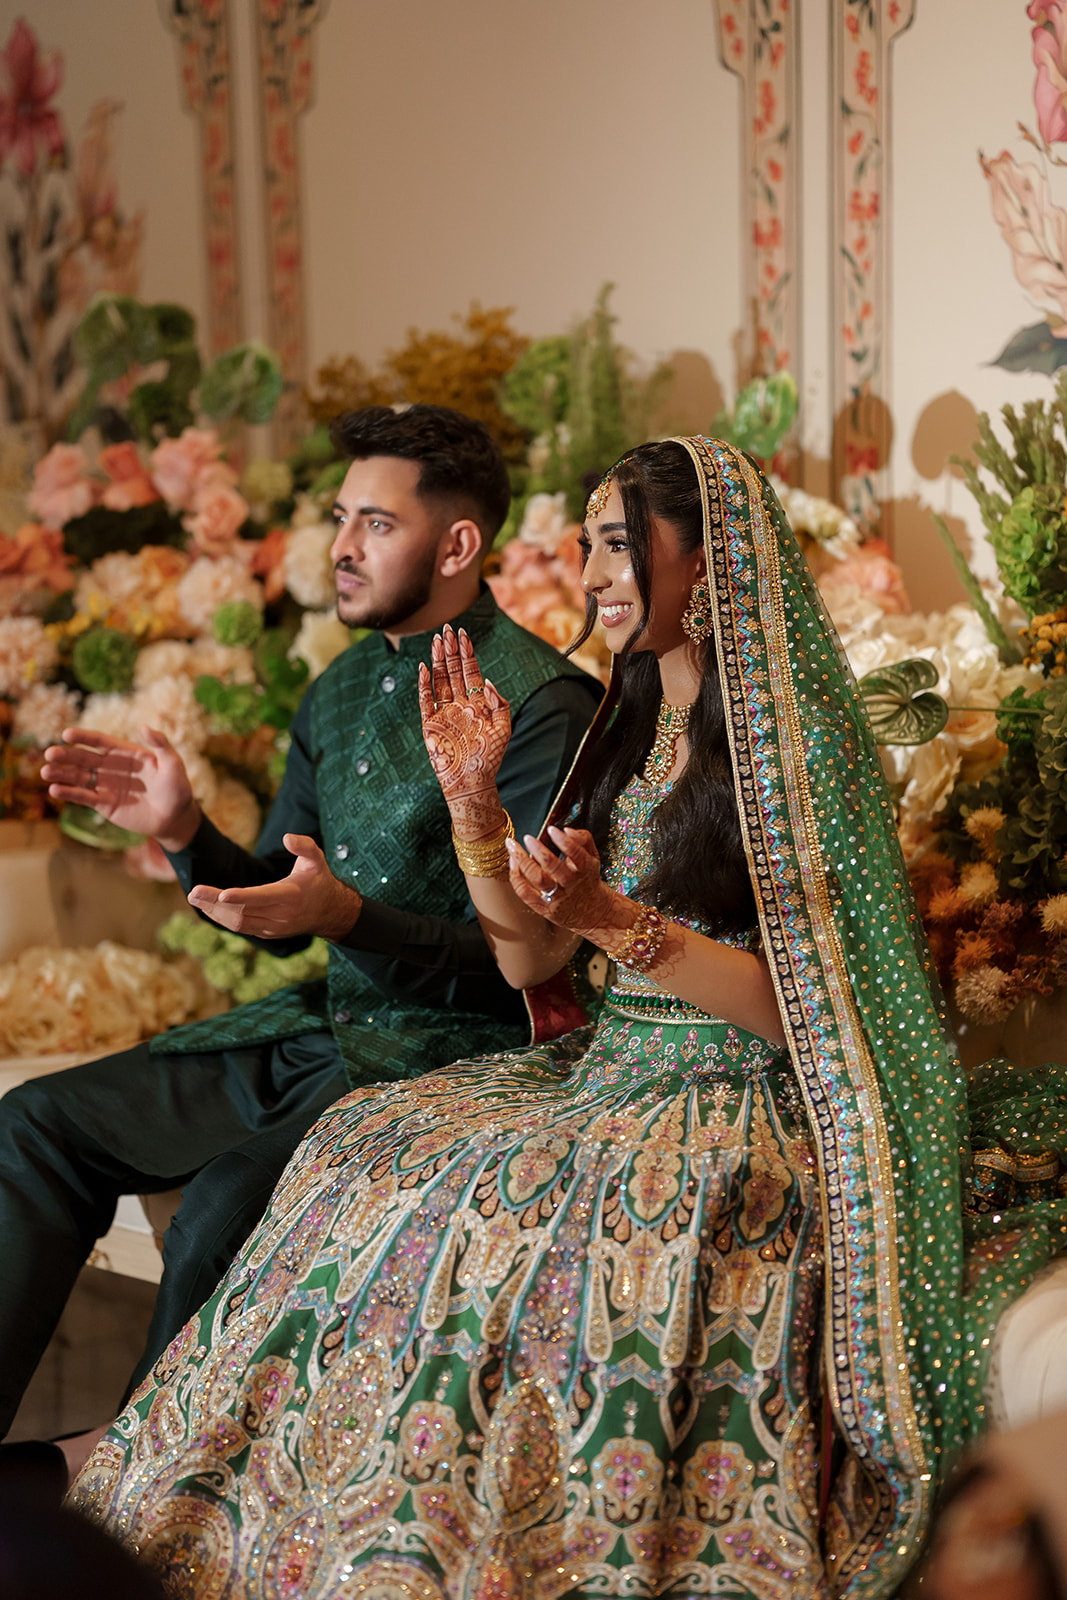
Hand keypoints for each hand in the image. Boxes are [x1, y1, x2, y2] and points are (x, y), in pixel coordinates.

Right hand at [42, 726, 199, 850]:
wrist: (175, 817)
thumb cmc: (177, 788)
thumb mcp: (173, 764)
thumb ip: (160, 745)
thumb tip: (143, 727)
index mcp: (124, 753)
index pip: (99, 741)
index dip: (83, 737)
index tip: (66, 734)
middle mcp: (110, 767)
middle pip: (83, 758)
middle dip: (65, 755)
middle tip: (49, 754)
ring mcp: (105, 785)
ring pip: (78, 777)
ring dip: (61, 774)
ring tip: (45, 773)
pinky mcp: (103, 804)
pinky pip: (83, 797)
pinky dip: (69, 793)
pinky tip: (55, 790)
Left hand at [188, 833, 361, 941]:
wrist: (329, 913)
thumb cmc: (318, 881)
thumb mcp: (317, 860)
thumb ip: (304, 846)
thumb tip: (287, 837)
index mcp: (291, 896)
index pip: (262, 897)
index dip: (241, 897)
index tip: (222, 894)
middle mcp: (281, 915)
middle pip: (243, 912)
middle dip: (215, 903)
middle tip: (193, 892)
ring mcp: (272, 927)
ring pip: (238, 923)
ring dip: (214, 911)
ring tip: (195, 897)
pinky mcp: (266, 933)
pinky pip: (241, 927)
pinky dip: (223, 918)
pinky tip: (208, 906)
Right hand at [418, 624, 510, 839]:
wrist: (472, 780)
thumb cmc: (490, 757)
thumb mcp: (504, 728)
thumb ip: (500, 704)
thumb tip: (487, 681)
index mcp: (477, 703)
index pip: (470, 672)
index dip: (467, 653)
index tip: (464, 634)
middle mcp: (459, 704)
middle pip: (453, 671)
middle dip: (451, 650)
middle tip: (448, 629)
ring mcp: (443, 712)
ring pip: (439, 680)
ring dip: (438, 661)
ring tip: (437, 640)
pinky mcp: (430, 724)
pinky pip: (425, 699)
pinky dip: (424, 684)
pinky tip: (425, 667)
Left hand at [506, 825, 629, 942]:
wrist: (592, 912)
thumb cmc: (587, 879)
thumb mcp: (592, 857)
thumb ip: (583, 839)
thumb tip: (567, 829)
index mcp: (585, 870)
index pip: (577, 854)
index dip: (564, 841)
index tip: (552, 829)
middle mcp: (571, 884)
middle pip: (554, 867)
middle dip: (539, 850)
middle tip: (527, 838)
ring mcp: (557, 897)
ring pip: (537, 879)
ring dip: (522, 861)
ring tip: (512, 846)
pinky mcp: (544, 908)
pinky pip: (525, 893)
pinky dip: (516, 878)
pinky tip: (513, 863)